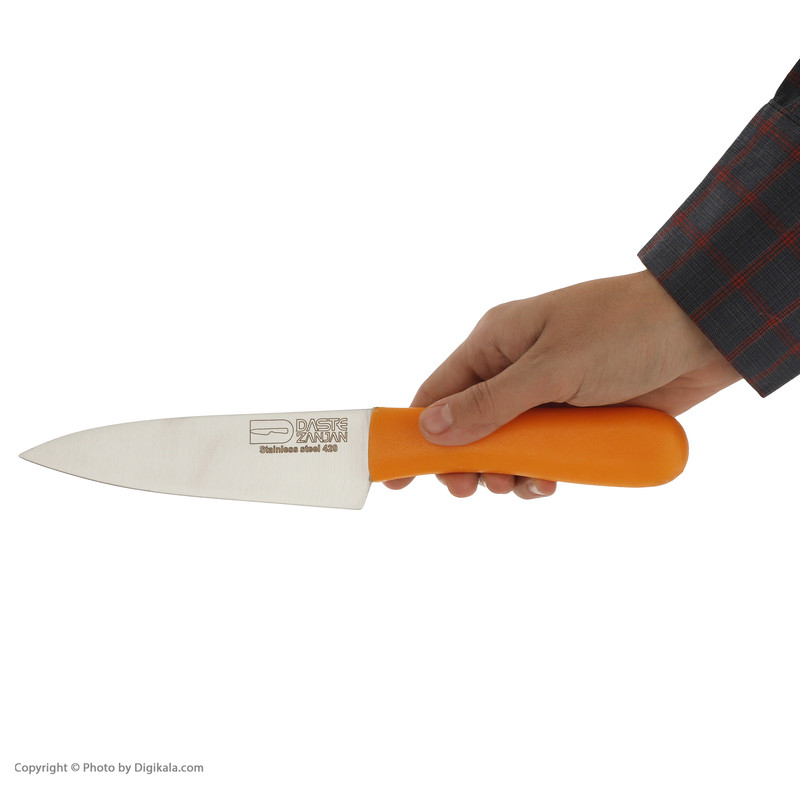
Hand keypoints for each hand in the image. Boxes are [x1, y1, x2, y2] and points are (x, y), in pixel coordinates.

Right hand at [385, 270, 740, 497]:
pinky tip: (553, 480)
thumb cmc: (623, 332)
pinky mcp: (577, 419)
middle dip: (469, 463)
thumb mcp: (551, 368)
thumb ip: (491, 403)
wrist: (703, 331)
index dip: (415, 433)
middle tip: (473, 490)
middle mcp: (514, 369)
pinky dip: (543, 472)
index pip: (438, 392)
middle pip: (469, 428)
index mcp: (496, 343)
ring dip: (509, 471)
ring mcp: (546, 396)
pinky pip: (545, 454)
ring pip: (507, 447)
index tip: (399, 475)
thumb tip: (432, 429)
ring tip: (524, 483)